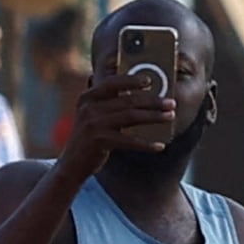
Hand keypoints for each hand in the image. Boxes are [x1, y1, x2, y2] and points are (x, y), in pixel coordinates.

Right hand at [53, 68, 188, 177]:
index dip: (131, 80)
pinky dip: (146, 144)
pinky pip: (129, 140)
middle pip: (128, 100)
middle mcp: (88, 108)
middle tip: (172, 103)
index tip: (150, 81)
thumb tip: (144, 95)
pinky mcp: (98, 141)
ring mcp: (93, 124)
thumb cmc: (91, 137)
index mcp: (87, 97)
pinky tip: (160, 146)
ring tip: (170, 117)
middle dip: (153, 101)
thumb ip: (110, 104)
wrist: (72, 163)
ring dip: (154, 117)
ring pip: (131, 117)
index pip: (112, 83)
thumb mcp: (94, 116)